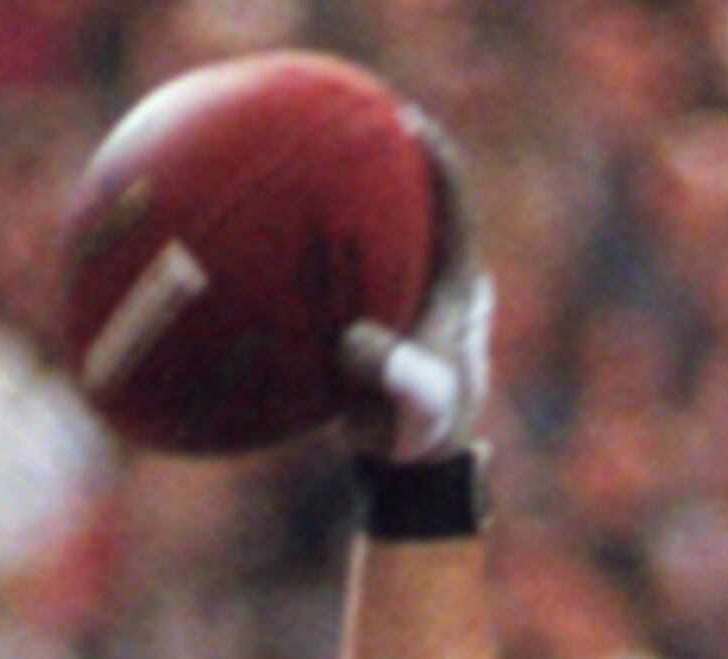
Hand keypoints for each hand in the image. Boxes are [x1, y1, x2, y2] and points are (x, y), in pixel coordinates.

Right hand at [336, 114, 492, 467]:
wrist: (412, 473)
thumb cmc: (424, 433)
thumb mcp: (417, 403)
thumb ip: (394, 371)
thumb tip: (353, 345)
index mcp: (457, 286)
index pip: (453, 204)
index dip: (434, 158)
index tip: (404, 119)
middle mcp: (433, 282)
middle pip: (414, 205)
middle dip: (383, 162)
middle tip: (345, 117)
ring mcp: (403, 300)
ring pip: (375, 235)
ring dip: (344, 201)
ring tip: (303, 158)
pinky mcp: (375, 321)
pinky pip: (341, 272)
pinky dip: (314, 249)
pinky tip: (270, 232)